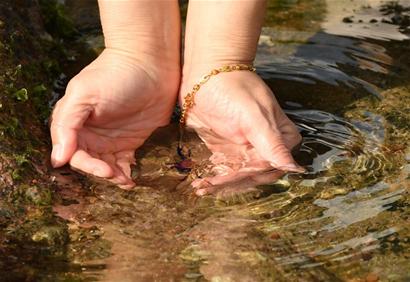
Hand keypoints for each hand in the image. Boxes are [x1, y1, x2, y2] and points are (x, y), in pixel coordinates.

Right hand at [50, 49, 178, 187]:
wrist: (151, 64)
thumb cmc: (115, 75)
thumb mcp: (84, 94)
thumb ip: (66, 124)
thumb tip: (58, 159)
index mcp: (75, 123)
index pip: (74, 153)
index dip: (87, 165)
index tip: (104, 170)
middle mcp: (90, 133)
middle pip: (90, 163)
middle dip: (101, 174)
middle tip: (116, 177)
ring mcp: (111, 138)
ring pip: (107, 166)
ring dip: (114, 178)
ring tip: (126, 182)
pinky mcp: (131, 140)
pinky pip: (124, 163)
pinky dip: (126, 173)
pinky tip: (132, 179)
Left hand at [180, 69, 302, 193]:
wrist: (206, 74)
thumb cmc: (233, 89)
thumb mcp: (254, 115)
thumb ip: (272, 143)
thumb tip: (294, 168)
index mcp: (282, 138)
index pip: (269, 167)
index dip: (248, 176)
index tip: (227, 178)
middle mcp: (267, 146)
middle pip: (252, 175)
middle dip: (230, 183)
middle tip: (207, 186)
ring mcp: (247, 149)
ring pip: (237, 175)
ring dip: (219, 184)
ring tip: (200, 187)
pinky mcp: (228, 149)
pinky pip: (224, 169)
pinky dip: (212, 176)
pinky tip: (200, 181)